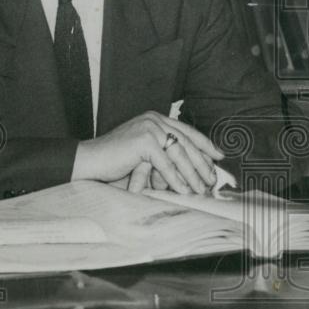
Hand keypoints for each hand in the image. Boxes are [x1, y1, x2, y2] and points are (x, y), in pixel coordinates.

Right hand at [72, 111, 222, 193]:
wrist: (90, 160)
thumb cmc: (114, 159)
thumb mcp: (144, 151)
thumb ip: (164, 151)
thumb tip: (192, 166)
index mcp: (154, 118)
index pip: (186, 130)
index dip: (204, 143)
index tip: (218, 156)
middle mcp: (153, 119)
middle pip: (186, 142)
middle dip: (202, 163)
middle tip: (212, 179)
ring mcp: (149, 128)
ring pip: (179, 154)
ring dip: (192, 174)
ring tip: (200, 189)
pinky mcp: (144, 141)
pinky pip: (166, 164)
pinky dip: (176, 179)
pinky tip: (183, 190)